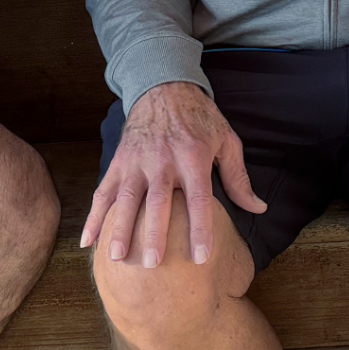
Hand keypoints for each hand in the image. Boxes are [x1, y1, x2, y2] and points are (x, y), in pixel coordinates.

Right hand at [80, 81, 265, 267]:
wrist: (163, 86)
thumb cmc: (199, 118)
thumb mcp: (226, 140)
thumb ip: (238, 178)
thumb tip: (259, 208)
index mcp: (193, 157)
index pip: (198, 199)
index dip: (200, 229)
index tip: (201, 257)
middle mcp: (163, 160)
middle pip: (158, 202)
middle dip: (154, 233)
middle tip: (153, 263)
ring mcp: (137, 162)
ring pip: (127, 199)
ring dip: (120, 229)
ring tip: (116, 257)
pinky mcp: (119, 162)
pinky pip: (104, 192)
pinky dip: (95, 217)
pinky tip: (89, 241)